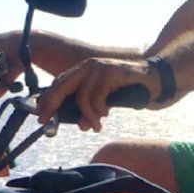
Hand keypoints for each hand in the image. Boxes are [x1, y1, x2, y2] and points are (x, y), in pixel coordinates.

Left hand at [36, 57, 156, 131]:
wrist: (152, 79)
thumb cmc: (127, 89)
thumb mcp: (104, 101)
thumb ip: (90, 109)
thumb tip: (80, 124)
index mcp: (83, 70)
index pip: (59, 83)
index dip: (48, 99)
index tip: (41, 116)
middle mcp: (88, 66)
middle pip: (62, 86)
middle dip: (52, 105)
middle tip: (47, 121)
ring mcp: (99, 67)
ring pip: (82, 97)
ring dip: (87, 117)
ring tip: (94, 126)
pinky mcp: (111, 72)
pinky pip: (97, 98)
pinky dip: (99, 110)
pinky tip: (106, 114)